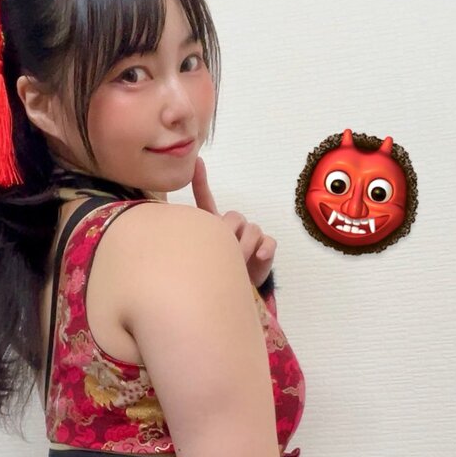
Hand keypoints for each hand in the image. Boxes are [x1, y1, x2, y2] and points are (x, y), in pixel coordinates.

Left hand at [190, 156, 276, 285]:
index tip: (197, 163)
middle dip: (231, 235)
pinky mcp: (266, 248)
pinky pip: (268, 241)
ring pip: (251, 229)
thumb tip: (187, 230)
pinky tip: (259, 256)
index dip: (201, 181)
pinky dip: (265, 248)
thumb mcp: (202, 257)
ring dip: (244, 247)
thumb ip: (197, 242)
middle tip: (225, 255)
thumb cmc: (215, 274)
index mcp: (214, 226)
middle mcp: (232, 227)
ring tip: (237, 263)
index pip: (206, 200)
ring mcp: (251, 237)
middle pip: (235, 217)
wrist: (235, 293)